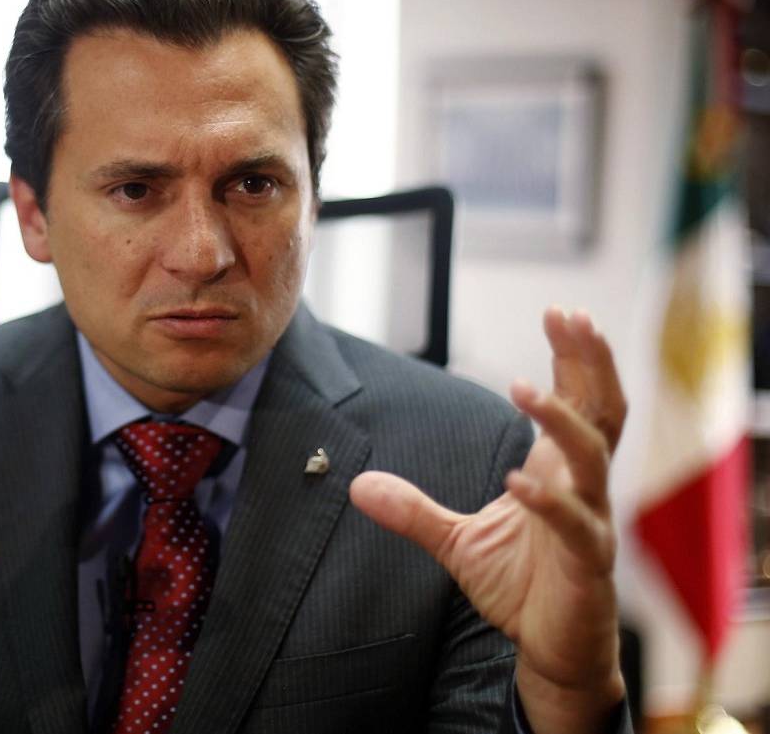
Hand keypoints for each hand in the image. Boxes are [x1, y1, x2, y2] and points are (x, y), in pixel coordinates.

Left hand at [350, 309, 625, 733]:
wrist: (551, 648)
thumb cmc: (520, 586)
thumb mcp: (456, 541)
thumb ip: (413, 509)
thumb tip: (358, 485)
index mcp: (560, 469)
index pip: (580, 399)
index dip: (574, 357)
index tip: (560, 312)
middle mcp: (583, 486)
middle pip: (602, 409)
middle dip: (588, 361)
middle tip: (570, 315)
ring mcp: (590, 521)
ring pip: (592, 457)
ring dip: (560, 419)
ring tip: (523, 387)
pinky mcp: (586, 562)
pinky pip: (574, 524)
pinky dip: (547, 499)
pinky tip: (517, 480)